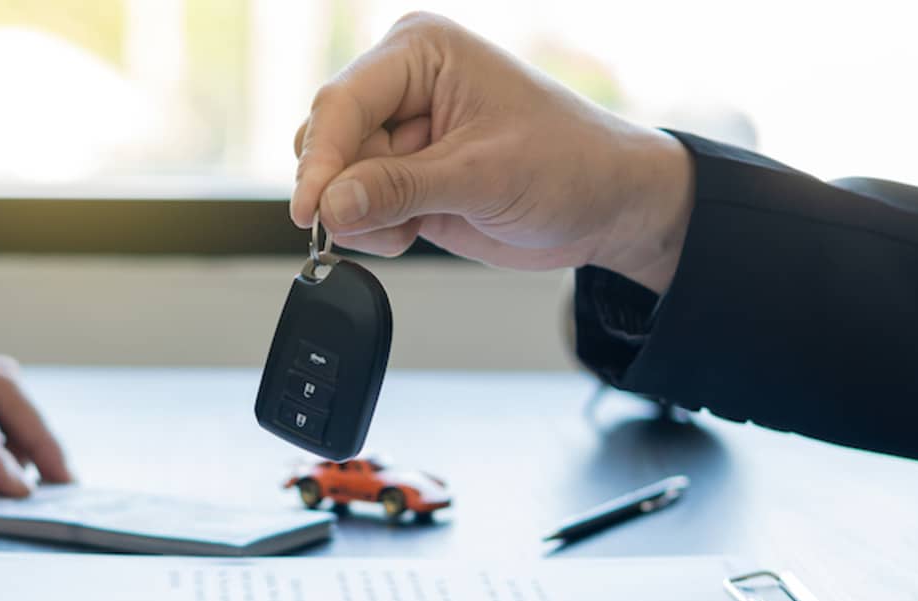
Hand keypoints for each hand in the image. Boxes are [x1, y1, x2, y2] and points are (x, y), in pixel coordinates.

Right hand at [291, 12, 694, 292]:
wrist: (606, 205)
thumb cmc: (570, 165)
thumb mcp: (484, 177)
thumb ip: (400, 190)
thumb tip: (333, 204)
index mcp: (421, 52)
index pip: (342, 102)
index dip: (321, 161)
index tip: (311, 212)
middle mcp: (401, 85)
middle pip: (327, 142)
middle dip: (350, 191)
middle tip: (395, 220)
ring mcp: (398, 133)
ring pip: (334, 181)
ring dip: (366, 216)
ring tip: (421, 221)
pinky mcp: (400, 176)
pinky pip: (353, 208)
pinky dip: (376, 230)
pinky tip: (420, 227)